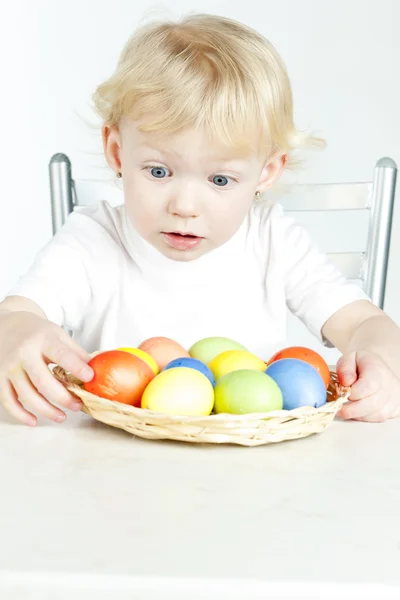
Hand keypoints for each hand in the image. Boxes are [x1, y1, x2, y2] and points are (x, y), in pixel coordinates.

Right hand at [0, 311, 93, 425]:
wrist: (7, 325)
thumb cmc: (37, 332)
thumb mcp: (58, 335)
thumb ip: (75, 353)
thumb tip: (97, 370)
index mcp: (44, 340)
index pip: (62, 355)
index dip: (76, 367)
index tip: (90, 377)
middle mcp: (24, 353)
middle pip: (43, 381)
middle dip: (62, 397)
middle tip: (77, 406)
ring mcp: (10, 366)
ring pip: (27, 394)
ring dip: (46, 410)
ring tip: (62, 417)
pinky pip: (8, 400)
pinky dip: (20, 414)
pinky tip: (34, 421)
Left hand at [336, 350, 399, 421]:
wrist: (377, 366)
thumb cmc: (361, 363)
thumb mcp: (348, 358)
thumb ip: (345, 368)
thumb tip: (346, 382)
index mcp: (378, 370)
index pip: (368, 386)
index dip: (352, 393)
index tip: (341, 394)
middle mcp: (390, 385)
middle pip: (373, 404)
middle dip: (352, 410)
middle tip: (339, 408)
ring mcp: (395, 398)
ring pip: (378, 415)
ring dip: (359, 415)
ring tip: (348, 409)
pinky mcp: (396, 408)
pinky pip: (381, 418)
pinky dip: (367, 418)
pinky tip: (359, 411)